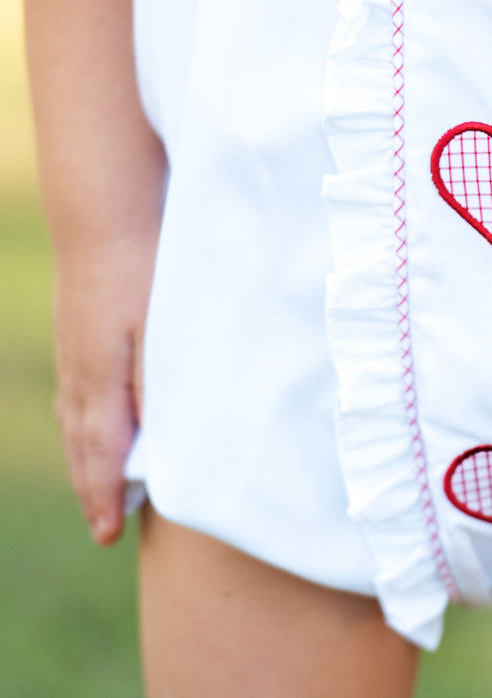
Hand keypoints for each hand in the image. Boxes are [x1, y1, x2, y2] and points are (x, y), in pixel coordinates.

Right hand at [53, 232, 155, 544]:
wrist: (104, 214)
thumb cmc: (144, 267)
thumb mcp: (161, 327)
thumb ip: (157, 384)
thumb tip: (155, 438)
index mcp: (101, 378)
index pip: (101, 453)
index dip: (104, 496)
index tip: (107, 535)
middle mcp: (79, 372)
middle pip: (82, 444)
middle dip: (92, 488)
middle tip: (102, 528)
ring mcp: (73, 350)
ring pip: (74, 420)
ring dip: (85, 459)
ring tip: (96, 488)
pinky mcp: (76, 331)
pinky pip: (74, 392)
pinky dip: (81, 421)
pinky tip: (88, 422)